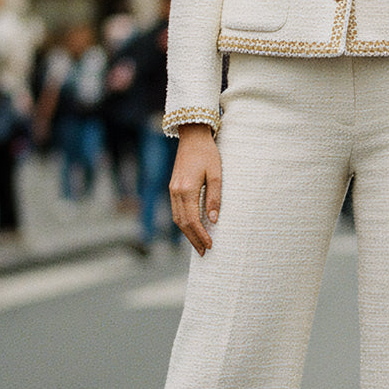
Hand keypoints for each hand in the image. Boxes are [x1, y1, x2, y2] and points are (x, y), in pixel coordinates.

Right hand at [170, 124, 221, 254]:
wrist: (192, 136)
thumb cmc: (208, 153)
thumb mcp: (216, 174)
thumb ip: (214, 197)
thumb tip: (213, 220)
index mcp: (186, 189)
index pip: (192, 220)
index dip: (201, 235)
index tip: (210, 246)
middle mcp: (176, 192)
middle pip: (182, 223)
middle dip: (193, 239)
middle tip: (204, 252)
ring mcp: (172, 190)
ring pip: (177, 218)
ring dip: (187, 233)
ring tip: (198, 244)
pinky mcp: (173, 187)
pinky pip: (176, 210)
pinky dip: (184, 223)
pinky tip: (192, 228)